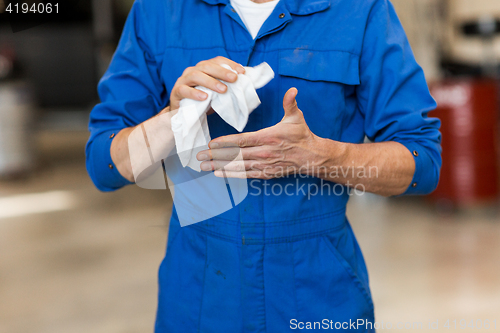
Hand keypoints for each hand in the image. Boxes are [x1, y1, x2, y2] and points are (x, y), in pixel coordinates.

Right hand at [169, 56, 244, 110]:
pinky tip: (204, 97)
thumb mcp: (217, 94)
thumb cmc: (203, 102)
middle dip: (222, 71)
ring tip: (223, 90)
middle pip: (206, 66)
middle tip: (234, 79)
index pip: (216, 60)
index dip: (230, 64)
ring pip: (195, 75)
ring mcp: (183, 80)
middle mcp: (193, 71)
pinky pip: (184, 90)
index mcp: (203, 69)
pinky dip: (194, 93)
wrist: (184, 115)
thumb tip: (246, 84)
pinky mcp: (176, 92)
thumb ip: (228, 87)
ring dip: (211, 81)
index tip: (242, 72)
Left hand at [197, 88, 328, 178]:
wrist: (312, 157)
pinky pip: (246, 175)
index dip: (226, 143)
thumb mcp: (296, 117)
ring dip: (220, 166)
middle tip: (199, 157)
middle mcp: (265, 153)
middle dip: (216, 156)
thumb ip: (290, 103)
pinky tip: (219, 173)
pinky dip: (232, 175)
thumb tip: (292, 90)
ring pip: (239, 166)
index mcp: (269, 137)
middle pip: (236, 155)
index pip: (243, 140)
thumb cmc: (302, 135)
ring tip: (204, 167)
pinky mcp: (267, 173)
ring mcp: (265, 165)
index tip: (211, 144)